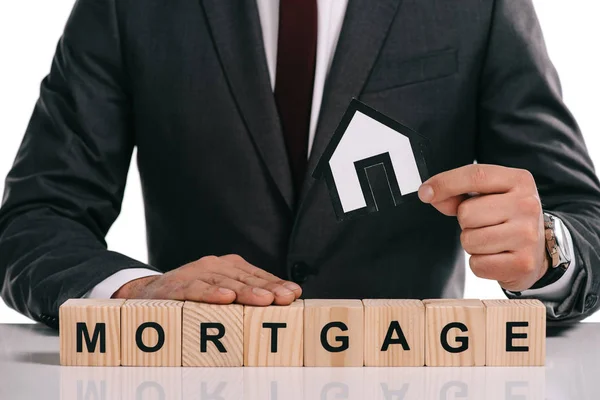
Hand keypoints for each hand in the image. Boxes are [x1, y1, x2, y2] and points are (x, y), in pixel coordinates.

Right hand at [112, 254, 301, 305]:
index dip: (277, 284)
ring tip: (264, 300)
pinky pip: (196, 289)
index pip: (258, 275)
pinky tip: (225, 297)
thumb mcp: (221, 291)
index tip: (294, 293)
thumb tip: (282, 300)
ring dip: (246, 292)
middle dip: (268, 288)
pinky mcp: (177, 285)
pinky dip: (211, 293)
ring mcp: (196, 273)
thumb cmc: (193, 295)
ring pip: (225, 283)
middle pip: (246, 278)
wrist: (149, 293)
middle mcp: (215, 265)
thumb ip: (246, 294)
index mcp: (229, 266)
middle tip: (286, 298)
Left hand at [418, 164, 547, 291]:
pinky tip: (496, 256)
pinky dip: (480, 263)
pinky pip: (477, 264)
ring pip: (469, 240)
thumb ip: (457, 193)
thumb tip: (430, 194)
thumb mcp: (487, 196)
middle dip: (465, 222)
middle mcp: (528, 205)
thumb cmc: (506, 218)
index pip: (475, 175)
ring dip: (472, 243)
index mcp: (519, 181)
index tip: (425, 192)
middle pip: (466, 213)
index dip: (445, 183)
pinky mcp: (522, 263)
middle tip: (484, 224)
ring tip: (491, 240)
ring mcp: (527, 235)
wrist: (539, 252)